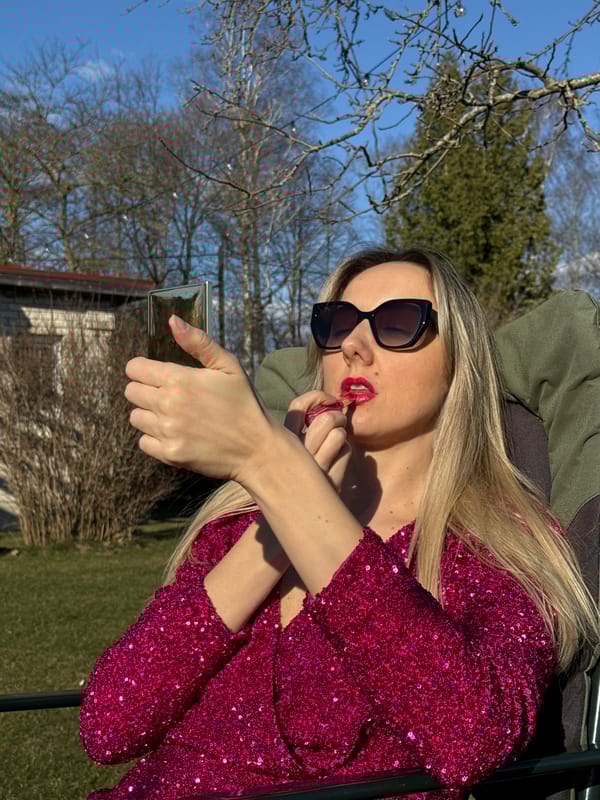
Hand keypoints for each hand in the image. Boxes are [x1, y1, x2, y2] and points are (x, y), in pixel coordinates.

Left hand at [124, 315, 272, 482]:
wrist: (257, 448)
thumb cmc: (245, 403)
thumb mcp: (228, 366)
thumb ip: (198, 342)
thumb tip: (172, 320)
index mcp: (179, 379)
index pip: (134, 368)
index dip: (143, 368)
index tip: (156, 374)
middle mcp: (167, 405)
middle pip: (131, 392)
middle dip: (145, 390)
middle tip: (168, 395)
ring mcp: (167, 431)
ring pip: (135, 417)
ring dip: (149, 414)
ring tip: (173, 415)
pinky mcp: (169, 454)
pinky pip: (144, 442)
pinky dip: (154, 437)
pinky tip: (175, 433)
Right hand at [284, 391, 351, 492]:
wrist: (298, 510)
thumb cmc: (297, 472)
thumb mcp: (292, 448)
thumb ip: (302, 428)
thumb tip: (326, 407)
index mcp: (283, 439)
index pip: (298, 406)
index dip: (318, 397)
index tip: (329, 401)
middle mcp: (296, 451)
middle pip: (326, 419)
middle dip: (338, 416)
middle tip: (339, 422)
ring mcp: (313, 466)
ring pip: (338, 434)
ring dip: (342, 435)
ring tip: (337, 444)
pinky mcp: (328, 479)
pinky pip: (346, 450)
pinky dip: (345, 453)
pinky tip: (337, 463)